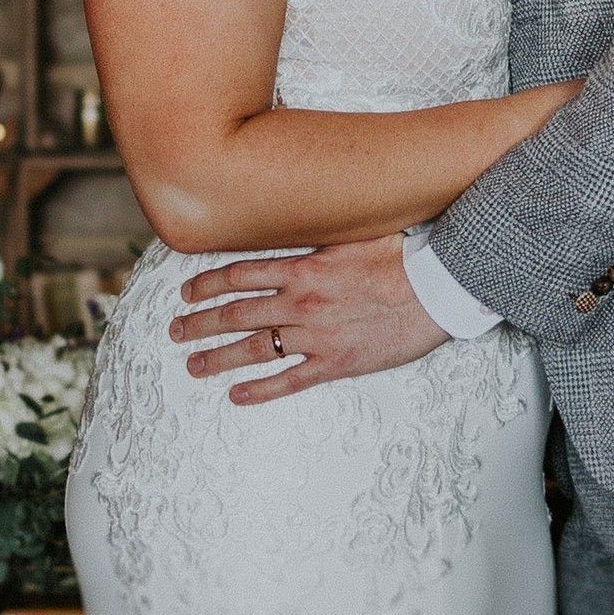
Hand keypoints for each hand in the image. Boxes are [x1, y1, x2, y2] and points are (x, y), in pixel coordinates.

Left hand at [171, 236, 447, 403]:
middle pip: (236, 314)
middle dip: (200, 323)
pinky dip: (259, 390)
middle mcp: (300, 303)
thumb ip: (318, 237)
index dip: (207, 285)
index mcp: (302, 268)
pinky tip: (236, 395)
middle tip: (176, 331)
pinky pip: (288, 381)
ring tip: (193, 365)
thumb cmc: (401, 257)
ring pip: (253, 349)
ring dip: (217, 358)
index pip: (239, 276)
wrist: (437, 289)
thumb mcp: (353, 234)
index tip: (186, 293)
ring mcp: (315, 336)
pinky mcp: (335, 362)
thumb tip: (296, 219)